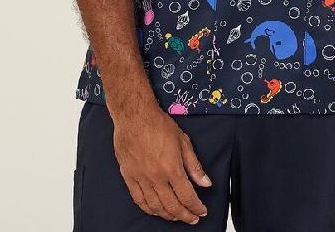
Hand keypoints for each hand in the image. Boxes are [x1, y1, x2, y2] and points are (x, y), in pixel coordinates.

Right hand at [111, 100, 211, 223]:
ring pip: (155, 207)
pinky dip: (149, 209)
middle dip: (185, 215)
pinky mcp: (129, 177)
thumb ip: (194, 165)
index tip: (202, 211)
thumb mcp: (183, 141)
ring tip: (176, 216)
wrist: (134, 116)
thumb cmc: (158, 124)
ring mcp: (141, 179)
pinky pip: (139, 200)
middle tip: (192, 218)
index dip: (196, 207)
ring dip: (168, 215)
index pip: (187, 196)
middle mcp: (156, 177)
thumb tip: (205, 183)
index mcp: (171, 168)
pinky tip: (156, 210)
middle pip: (172, 206)